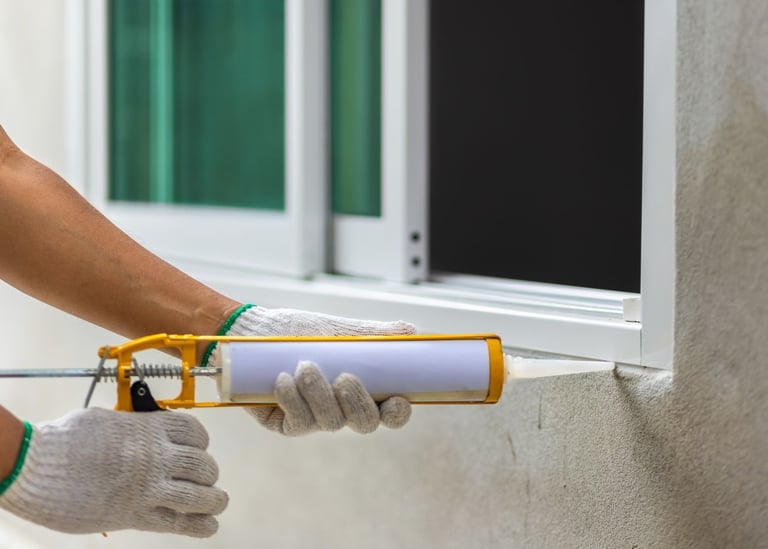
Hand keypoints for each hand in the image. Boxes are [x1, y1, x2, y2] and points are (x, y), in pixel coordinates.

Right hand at [0, 408, 227, 536]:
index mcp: (149, 429)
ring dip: (213, 499)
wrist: (36, 467)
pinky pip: (177, 522)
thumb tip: (142, 431)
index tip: (198, 449)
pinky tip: (210, 527)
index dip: (201, 442)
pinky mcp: (134, 515)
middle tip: (205, 479)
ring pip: (198, 495)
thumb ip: (132, 428)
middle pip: (201, 465)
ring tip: (218, 502)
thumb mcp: (106, 421)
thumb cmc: (65, 440)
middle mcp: (156, 457)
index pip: (193, 432)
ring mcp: (147, 487)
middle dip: (208, 473)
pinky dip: (198, 525)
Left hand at [210, 305, 415, 435]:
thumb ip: (374, 334)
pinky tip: (282, 380)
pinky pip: (298, 423)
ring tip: (304, 366)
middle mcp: (342, 409)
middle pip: (365, 424)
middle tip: (345, 377)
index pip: (390, 413)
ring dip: (320, 395)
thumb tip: (412, 331)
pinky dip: (293, 400)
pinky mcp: (286, 424)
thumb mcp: (339, 329)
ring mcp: (314, 419)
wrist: (255, 330)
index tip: (397, 399)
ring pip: (330, 422)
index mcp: (363, 389)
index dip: (398, 413)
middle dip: (358, 403)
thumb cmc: (299, 330)